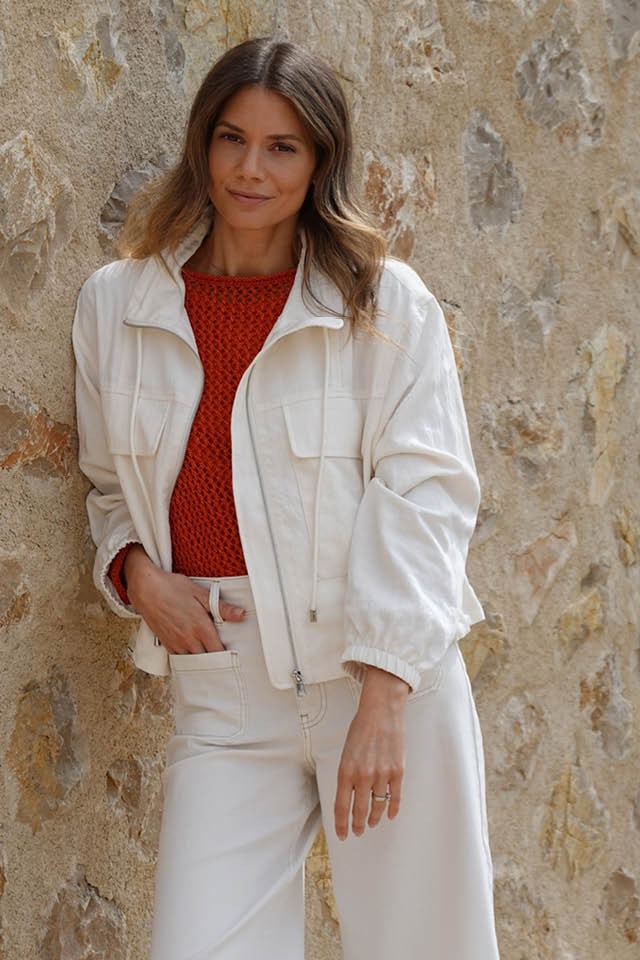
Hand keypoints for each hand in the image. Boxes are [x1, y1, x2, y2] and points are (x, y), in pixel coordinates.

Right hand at [123, 546, 244, 652]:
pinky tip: (194, 652)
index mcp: (200, 626)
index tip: (234, 656)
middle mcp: (188, 639)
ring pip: (193, 661)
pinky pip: (180, 658)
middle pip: (206, 660)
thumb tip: (241, 614)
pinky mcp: (166, 643)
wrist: (146, 588)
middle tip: (225, 659)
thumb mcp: (200, 593)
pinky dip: (189, 657)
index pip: (218, 652)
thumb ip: (222, 607)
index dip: (227, 657)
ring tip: (210, 657)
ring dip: (202, 660)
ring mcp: (175, 643)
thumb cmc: (173, 587)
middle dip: (216, 661)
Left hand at [334, 666, 408, 839]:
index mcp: (346, 770)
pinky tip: (389, 815)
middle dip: (358, 825)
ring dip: (374, 818)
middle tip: (358, 831)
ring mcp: (382, 775)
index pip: (341, 806)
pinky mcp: (397, 771)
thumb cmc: (362, 728)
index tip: (342, 834)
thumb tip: (348, 796)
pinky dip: (391, 809)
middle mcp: (363, 776)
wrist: (381, 711)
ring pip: (377, 807)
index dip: (341, 824)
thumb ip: (347, 774)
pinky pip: (395, 798)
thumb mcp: (346, 751)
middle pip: (359, 811)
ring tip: (371, 823)